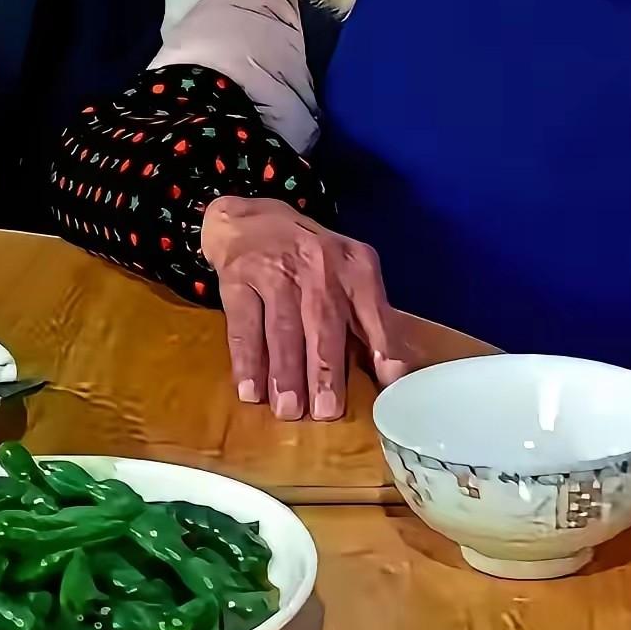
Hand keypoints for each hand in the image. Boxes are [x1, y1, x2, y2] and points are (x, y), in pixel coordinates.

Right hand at [200, 196, 408, 420]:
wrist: (249, 218)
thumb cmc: (308, 258)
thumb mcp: (347, 273)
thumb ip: (369, 319)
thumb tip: (392, 375)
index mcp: (355, 267)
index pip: (373, 311)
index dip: (381, 348)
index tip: (386, 384)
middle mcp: (318, 266)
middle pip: (323, 323)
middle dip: (325, 369)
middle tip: (326, 411)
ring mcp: (275, 270)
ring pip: (283, 329)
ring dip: (286, 373)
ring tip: (289, 411)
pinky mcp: (238, 278)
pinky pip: (244, 326)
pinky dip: (247, 360)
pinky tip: (249, 390)